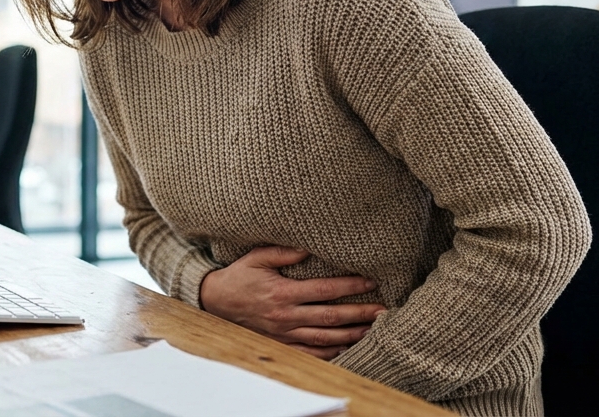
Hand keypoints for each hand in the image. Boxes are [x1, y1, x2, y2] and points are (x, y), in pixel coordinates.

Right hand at [199, 245, 383, 359]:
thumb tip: (309, 246)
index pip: (324, 290)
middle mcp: (286, 316)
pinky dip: (332, 352)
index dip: (350, 286)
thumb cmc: (239, 276)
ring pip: (325, 338)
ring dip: (351, 334)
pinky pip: (311, 353)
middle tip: (383, 310)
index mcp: (282, 293)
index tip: (371, 280)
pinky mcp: (281, 344)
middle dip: (359, 313)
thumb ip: (283, 252)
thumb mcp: (256, 257)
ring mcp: (284, 334)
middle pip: (331, 317)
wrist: (215, 302)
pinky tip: (349, 346)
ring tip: (373, 329)